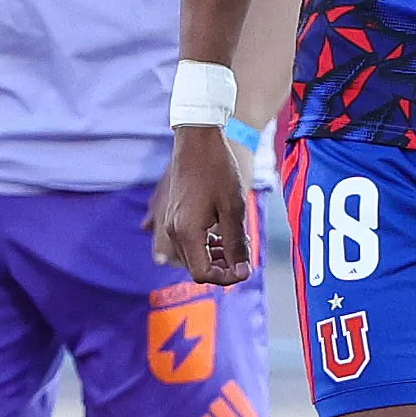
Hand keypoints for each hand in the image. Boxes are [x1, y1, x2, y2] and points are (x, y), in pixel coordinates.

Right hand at [154, 127, 254, 284]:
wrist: (197, 139)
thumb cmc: (217, 170)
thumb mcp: (233, 208)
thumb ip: (236, 244)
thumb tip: (242, 272)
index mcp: (187, 232)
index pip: (203, 274)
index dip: (226, 277)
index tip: (245, 268)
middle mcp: (173, 231)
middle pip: (195, 267)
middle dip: (221, 267)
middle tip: (243, 256)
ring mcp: (170, 223)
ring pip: (191, 256)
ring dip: (214, 256)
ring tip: (235, 244)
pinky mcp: (172, 215)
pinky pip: (187, 241)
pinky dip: (205, 245)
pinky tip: (221, 234)